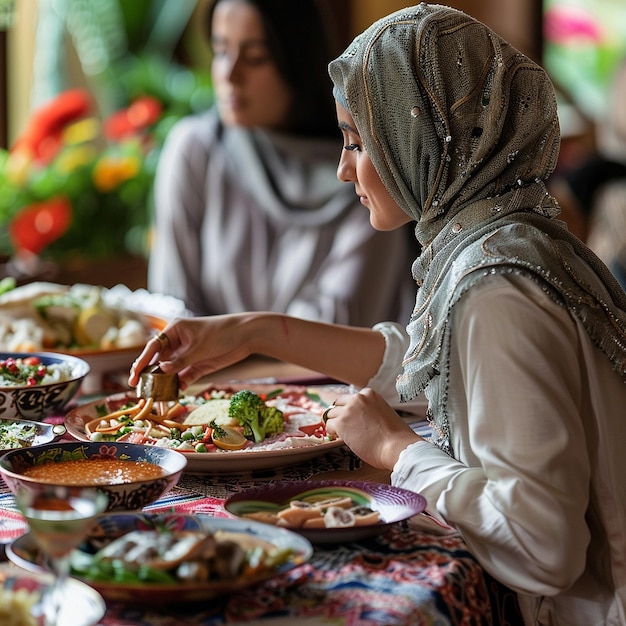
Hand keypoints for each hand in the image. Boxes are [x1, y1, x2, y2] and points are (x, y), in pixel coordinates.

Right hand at [128, 314, 254, 389]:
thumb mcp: (198, 347)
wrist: (246, 336)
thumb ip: (180, 360)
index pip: (152, 347)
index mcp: (174, 331)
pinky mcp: (198, 365)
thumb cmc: (220, 333)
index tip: (133, 377)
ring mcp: (188, 355)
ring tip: (158, 397)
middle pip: (159, 361)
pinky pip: (184, 377)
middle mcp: (178, 343)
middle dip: (151, 376)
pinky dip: (180, 384)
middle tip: (141, 391)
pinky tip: (178, 391)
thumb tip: (161, 371)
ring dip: (165, 383)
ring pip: (171, 372)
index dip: (141, 362)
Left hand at [324, 387, 422, 469]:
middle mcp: (357, 398)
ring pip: (331, 414)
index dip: (351, 409)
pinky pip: (328, 425)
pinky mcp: (341, 423)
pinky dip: (332, 432)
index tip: (353, 418)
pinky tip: (340, 438)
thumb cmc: (395, 435)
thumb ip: (370, 411)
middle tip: (345, 426)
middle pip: (338, 403)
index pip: (352, 398)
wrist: (396, 446)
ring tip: (344, 434)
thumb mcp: (384, 413)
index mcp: (369, 394)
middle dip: (340, 414)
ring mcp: (348, 410)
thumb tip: (360, 419)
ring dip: (336, 423)